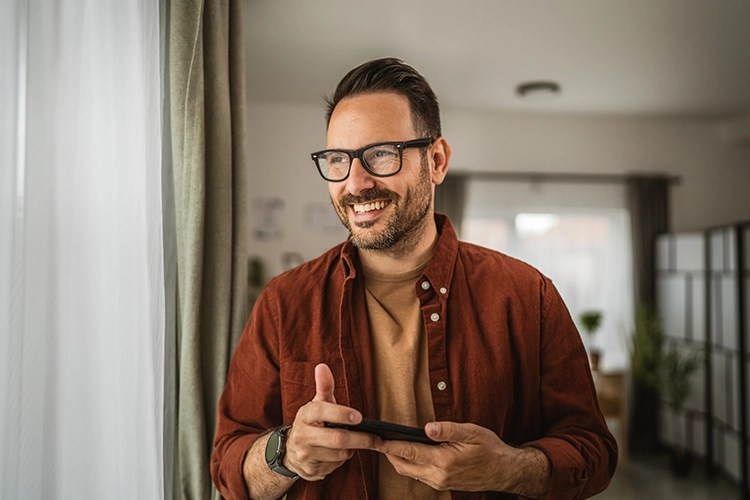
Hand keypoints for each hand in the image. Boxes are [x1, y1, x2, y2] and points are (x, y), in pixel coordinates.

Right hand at [284, 363, 381, 480]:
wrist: (292, 451)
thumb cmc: (312, 422)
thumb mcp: (317, 404)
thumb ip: (324, 386)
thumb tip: (322, 366)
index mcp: (304, 415)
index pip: (321, 412)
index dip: (341, 414)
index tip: (359, 417)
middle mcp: (301, 436)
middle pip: (336, 439)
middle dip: (360, 439)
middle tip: (375, 438)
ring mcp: (305, 455)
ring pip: (339, 454)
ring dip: (352, 449)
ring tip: (355, 443)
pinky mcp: (311, 471)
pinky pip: (335, 466)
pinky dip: (343, 460)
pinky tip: (341, 453)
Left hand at [375, 422, 548, 494]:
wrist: (505, 471)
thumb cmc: (490, 449)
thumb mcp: (472, 432)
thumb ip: (448, 429)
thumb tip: (427, 427)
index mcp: (444, 461)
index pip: (410, 452)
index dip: (390, 446)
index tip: (376, 439)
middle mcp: (439, 475)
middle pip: (404, 466)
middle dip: (388, 454)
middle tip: (375, 440)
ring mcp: (440, 482)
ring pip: (410, 473)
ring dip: (397, 460)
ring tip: (386, 445)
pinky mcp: (442, 484)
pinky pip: (419, 476)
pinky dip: (409, 465)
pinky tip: (407, 454)